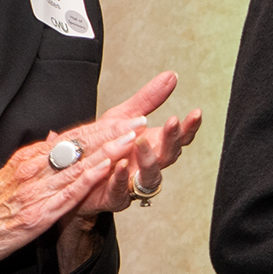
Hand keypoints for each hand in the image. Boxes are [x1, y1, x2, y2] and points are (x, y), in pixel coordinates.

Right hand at [0, 118, 142, 271]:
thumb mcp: (14, 173)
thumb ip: (38, 158)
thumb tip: (54, 139)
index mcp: (29, 157)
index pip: (72, 136)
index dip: (102, 126)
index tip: (125, 117)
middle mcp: (34, 168)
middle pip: (79, 145)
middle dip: (111, 132)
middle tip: (138, 120)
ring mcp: (37, 190)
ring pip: (78, 165)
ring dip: (108, 151)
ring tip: (131, 138)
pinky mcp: (39, 214)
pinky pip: (69, 193)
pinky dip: (89, 179)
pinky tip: (106, 169)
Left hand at [55, 72, 205, 269]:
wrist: (76, 173)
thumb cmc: (104, 146)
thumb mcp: (124, 115)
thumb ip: (148, 99)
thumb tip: (172, 76)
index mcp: (153, 146)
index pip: (178, 138)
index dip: (189, 127)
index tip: (196, 113)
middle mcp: (148, 166)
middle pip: (169, 156)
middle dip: (172, 140)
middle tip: (172, 122)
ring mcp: (133, 183)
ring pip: (150, 178)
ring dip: (149, 161)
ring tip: (142, 142)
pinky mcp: (113, 197)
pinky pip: (121, 193)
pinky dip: (121, 179)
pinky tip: (119, 164)